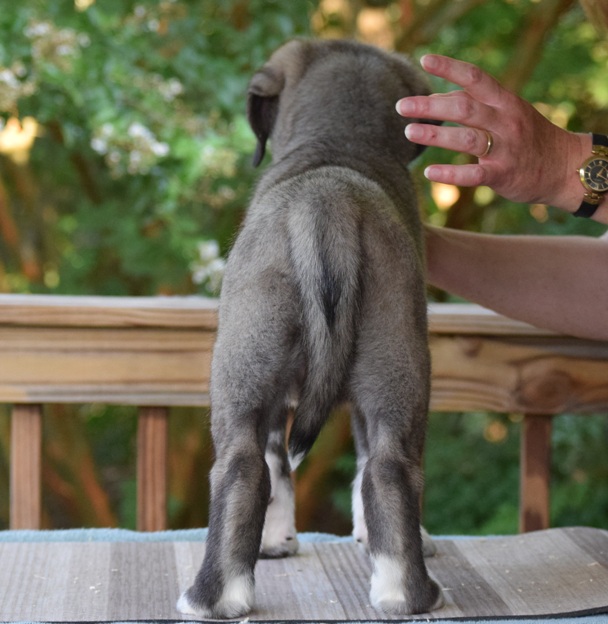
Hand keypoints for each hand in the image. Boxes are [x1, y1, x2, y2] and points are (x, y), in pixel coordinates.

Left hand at [396, 54, 589, 212]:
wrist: (563, 167)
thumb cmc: (526, 136)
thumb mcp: (506, 112)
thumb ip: (473, 104)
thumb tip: (433, 99)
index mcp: (505, 101)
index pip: (476, 78)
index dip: (450, 67)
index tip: (424, 60)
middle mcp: (505, 121)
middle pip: (465, 108)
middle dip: (430, 106)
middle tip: (402, 106)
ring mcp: (505, 149)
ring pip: (467, 139)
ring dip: (436, 135)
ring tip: (409, 132)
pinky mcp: (502, 175)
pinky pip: (473, 174)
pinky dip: (450, 174)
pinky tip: (429, 173)